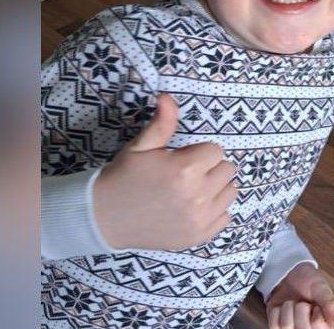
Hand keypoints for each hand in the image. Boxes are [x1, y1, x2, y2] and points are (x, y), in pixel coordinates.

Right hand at [93, 93, 238, 249]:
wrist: (103, 218)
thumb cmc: (123, 177)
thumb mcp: (141, 146)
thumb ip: (162, 122)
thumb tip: (167, 96)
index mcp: (185, 169)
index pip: (216, 151)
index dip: (199, 152)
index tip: (182, 159)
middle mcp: (197, 195)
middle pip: (227, 170)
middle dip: (209, 168)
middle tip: (187, 174)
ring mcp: (200, 218)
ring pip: (230, 192)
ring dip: (216, 189)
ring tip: (192, 190)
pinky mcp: (198, 236)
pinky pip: (225, 217)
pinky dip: (214, 211)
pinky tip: (193, 208)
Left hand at [266, 263, 333, 328]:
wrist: (289, 274)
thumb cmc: (309, 282)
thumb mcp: (322, 290)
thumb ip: (329, 306)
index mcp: (323, 325)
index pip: (318, 327)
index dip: (316, 313)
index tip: (316, 306)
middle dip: (301, 309)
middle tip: (304, 303)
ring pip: (286, 327)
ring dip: (288, 309)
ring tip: (293, 304)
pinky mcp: (276, 328)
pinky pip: (273, 326)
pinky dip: (276, 312)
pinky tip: (282, 308)